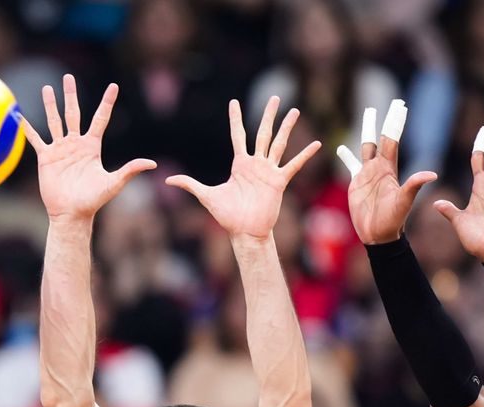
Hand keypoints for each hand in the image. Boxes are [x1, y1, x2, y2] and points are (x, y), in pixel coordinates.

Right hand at [23, 74, 155, 221]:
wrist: (72, 213)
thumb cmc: (93, 200)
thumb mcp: (113, 183)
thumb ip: (130, 170)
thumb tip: (152, 163)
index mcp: (92, 146)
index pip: (100, 118)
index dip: (107, 102)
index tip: (113, 85)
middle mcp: (76, 144)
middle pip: (73, 113)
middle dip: (70, 95)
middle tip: (68, 77)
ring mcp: (60, 149)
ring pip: (54, 121)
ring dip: (50, 104)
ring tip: (47, 88)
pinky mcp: (46, 158)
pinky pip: (36, 139)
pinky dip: (28, 129)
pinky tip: (20, 117)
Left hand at [165, 97, 320, 239]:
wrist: (244, 231)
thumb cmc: (227, 216)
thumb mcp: (206, 196)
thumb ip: (189, 184)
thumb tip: (167, 180)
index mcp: (239, 164)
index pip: (238, 135)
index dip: (236, 118)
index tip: (234, 102)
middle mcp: (255, 164)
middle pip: (263, 133)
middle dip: (269, 115)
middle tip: (275, 97)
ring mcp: (268, 171)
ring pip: (279, 143)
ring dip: (287, 127)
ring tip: (295, 111)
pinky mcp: (279, 181)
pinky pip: (293, 165)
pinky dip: (304, 155)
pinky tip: (316, 144)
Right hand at [336, 100, 435, 243]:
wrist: (379, 234)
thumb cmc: (393, 220)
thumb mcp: (405, 202)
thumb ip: (414, 185)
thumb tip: (432, 174)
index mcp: (390, 168)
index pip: (392, 140)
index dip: (395, 122)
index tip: (400, 105)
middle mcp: (380, 167)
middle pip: (382, 138)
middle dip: (387, 120)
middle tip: (393, 102)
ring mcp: (368, 174)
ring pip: (367, 146)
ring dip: (367, 130)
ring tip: (369, 113)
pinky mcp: (357, 183)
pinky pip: (351, 165)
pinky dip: (346, 156)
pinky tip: (341, 148)